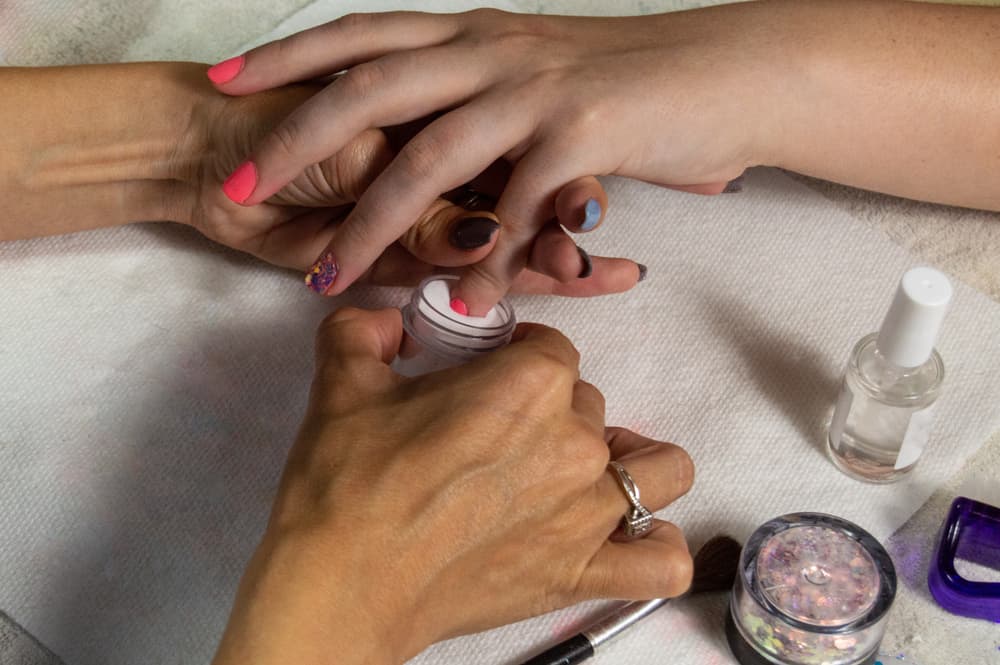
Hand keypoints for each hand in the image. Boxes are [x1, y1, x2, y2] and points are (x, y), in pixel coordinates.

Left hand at [209, 7, 763, 310]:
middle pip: (369, 88)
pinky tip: (464, 303)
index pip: (362, 35)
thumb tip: (437, 153)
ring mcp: (534, 90)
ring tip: (328, 281)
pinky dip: (488, 262)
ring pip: (431, 158)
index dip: (289, 55)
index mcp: (473, 33)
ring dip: (373, 225)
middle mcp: (491, 51)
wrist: (728, 72)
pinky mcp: (583, 134)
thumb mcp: (537, 76)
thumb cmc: (631, 81)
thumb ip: (480, 107)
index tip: (226, 80)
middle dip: (295, 140)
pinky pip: (517, 208)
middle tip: (239, 192)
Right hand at [212, 308, 694, 664]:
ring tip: (579, 476)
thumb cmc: (347, 482)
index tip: (489, 377)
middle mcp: (575, 442)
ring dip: (627, 465)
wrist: (341, 582)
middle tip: (499, 438)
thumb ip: (366, 328)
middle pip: (591, 405)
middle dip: (550, 412)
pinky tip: (619, 536)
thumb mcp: (344, 382)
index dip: (519, 357)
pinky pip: (661, 559)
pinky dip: (652, 545)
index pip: (554, 349)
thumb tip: (388, 320)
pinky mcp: (586, 575)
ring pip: (659, 470)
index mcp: (531, 383)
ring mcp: (589, 513)